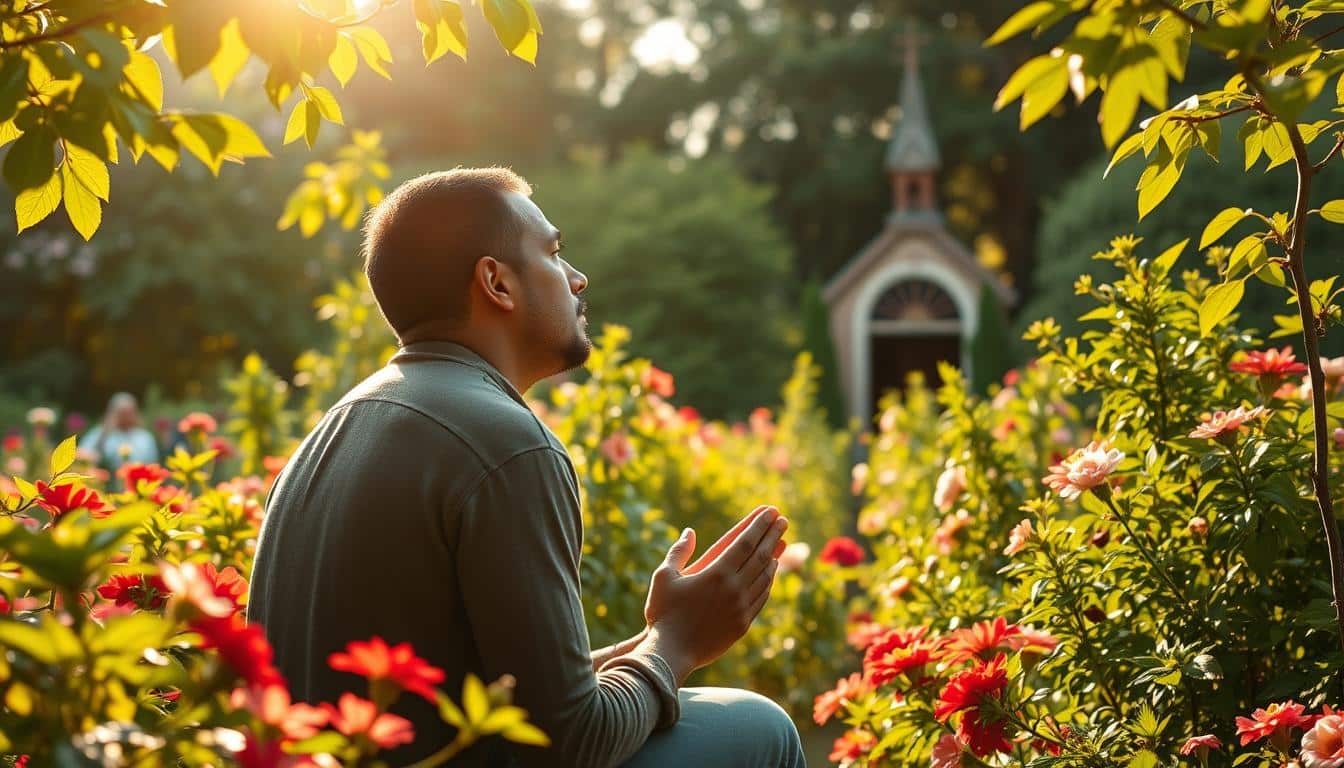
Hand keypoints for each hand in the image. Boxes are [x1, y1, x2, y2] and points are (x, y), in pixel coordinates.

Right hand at [639, 507, 788, 683]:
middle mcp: (734, 588)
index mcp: (717, 573)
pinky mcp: (743, 625)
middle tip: (782, 520)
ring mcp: (742, 608)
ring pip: (764, 577)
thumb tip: (690, 532)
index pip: (746, 542)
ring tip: (779, 545)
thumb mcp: (664, 576)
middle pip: (761, 556)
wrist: (671, 653)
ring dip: (774, 557)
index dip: (760, 525)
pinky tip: (769, 574)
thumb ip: (678, 552)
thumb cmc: (663, 613)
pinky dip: (768, 582)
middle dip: (772, 535)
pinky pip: (761, 598)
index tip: (771, 512)